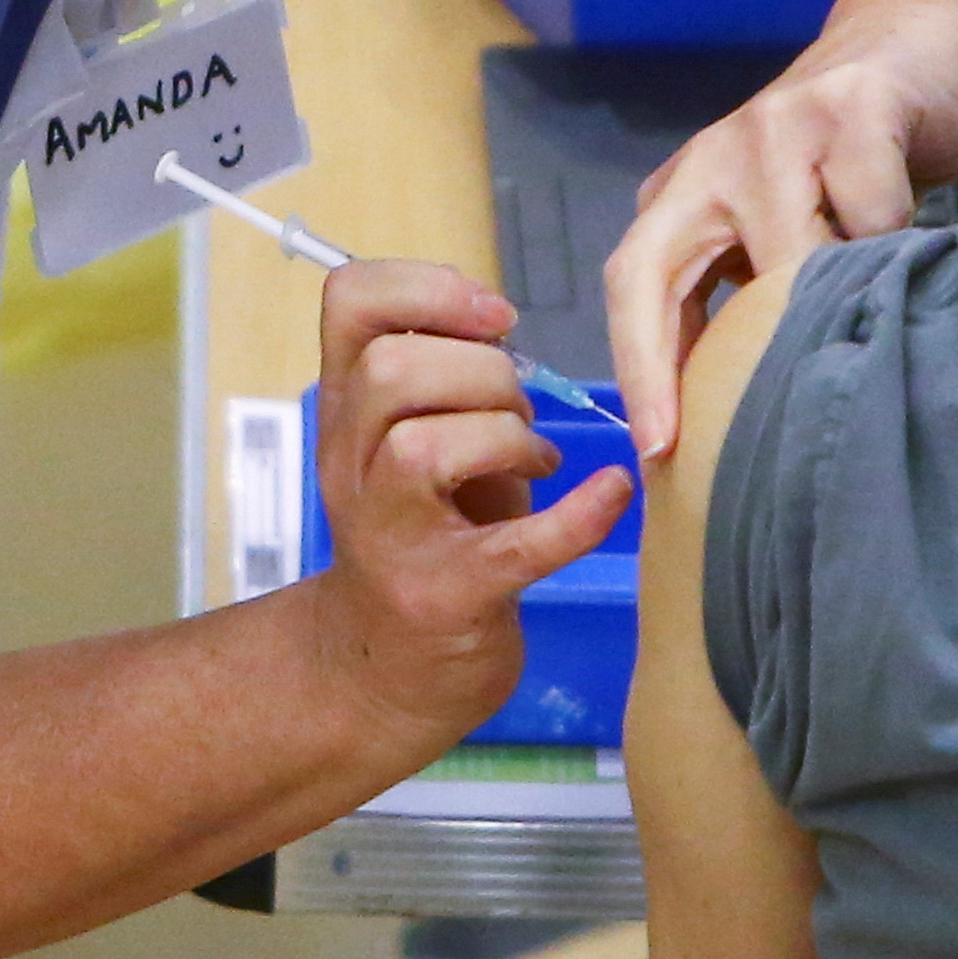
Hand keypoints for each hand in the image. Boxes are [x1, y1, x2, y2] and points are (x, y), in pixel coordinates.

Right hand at [299, 255, 634, 758]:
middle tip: (519, 411)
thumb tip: (498, 321)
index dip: (428, 287)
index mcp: (346, 412)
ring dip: (507, 436)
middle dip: (482, 372)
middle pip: (392, 372)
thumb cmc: (428, 537)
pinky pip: (516, 545)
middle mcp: (351, 468)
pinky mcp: (447, 597)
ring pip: (424, 448)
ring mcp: (390, 538)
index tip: (495, 317)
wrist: (390, 671)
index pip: (349, 303)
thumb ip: (442, 377)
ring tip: (537, 459)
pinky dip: (577, 515)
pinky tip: (611, 493)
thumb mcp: (417, 441)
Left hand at [600, 11, 957, 452]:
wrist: (918, 48)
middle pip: (662, 271)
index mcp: (682, 196)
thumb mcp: (784, 228)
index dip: (637, 369)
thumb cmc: (851, 167)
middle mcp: (713, 158)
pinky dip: (895, 242)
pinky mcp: (851, 108)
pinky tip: (912, 245)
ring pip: (787, 252)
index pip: (630, 285)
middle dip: (689, 364)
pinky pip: (870, 212)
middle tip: (732, 436)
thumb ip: (755, 294)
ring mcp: (778, 126)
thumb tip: (745, 419)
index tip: (657, 450)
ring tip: (864, 323)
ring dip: (829, 299)